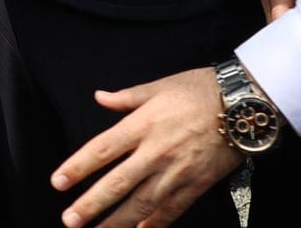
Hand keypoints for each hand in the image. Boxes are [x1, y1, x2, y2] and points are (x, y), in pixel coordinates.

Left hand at [52, 68, 244, 227]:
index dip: (78, 167)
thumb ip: (126, 97)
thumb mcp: (158, 86)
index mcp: (142, 125)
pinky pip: (172, 209)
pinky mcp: (196, 185)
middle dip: (91, 204)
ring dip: (117, 221)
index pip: (101, 149)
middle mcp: (155, 152)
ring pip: (141, 203)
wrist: (243, 105)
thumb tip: (99, 98)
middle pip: (117, 183)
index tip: (58, 182)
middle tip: (70, 220)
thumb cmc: (199, 90)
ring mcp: (176, 172)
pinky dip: (155, 224)